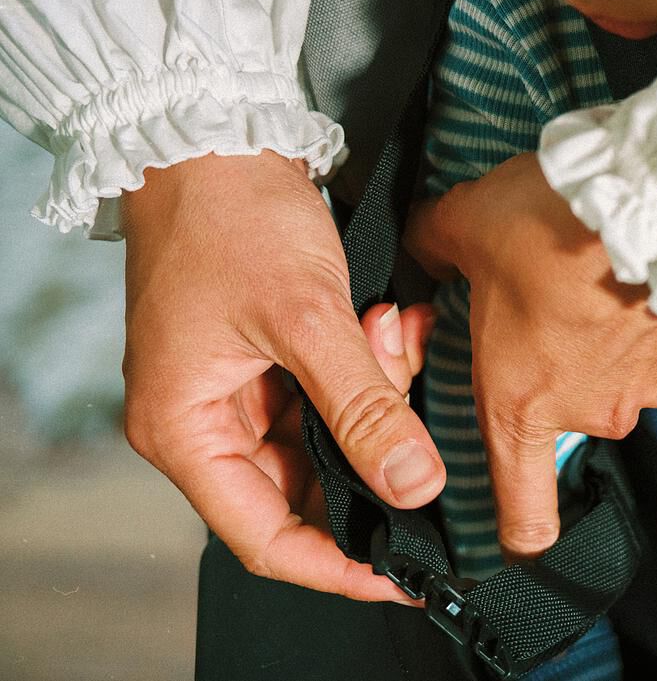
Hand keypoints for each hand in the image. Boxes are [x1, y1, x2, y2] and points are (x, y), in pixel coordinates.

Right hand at [121, 151, 446, 600]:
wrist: (217, 136)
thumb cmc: (233, 218)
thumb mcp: (307, 317)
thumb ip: (363, 407)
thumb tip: (412, 486)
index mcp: (185, 429)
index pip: (266, 536)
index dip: (339, 566)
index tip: (406, 578)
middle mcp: (206, 420)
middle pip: (309, 486)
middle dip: (374, 452)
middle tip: (413, 404)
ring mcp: (240, 388)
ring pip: (333, 436)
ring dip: (380, 398)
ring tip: (391, 334)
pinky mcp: (273, 356)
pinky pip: (337, 391)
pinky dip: (374, 368)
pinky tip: (390, 325)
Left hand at [405, 150, 656, 559]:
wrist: (649, 203)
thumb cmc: (549, 226)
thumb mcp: (463, 224)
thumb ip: (434, 250)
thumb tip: (426, 247)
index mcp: (519, 407)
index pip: (524, 514)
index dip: (520, 542)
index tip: (517, 550)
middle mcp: (588, 415)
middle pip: (564, 412)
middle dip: (555, 368)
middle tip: (544, 304)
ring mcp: (644, 391)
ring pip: (613, 380)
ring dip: (604, 347)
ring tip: (593, 283)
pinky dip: (644, 328)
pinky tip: (631, 283)